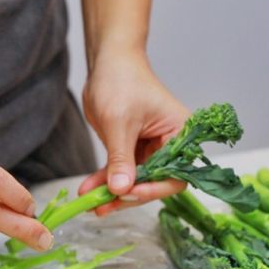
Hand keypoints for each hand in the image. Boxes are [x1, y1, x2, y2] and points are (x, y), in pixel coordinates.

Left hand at [80, 49, 189, 214]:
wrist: (106, 63)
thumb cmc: (121, 82)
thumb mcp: (120, 123)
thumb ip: (121, 159)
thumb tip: (122, 190)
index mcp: (181, 134)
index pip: (175, 173)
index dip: (154, 188)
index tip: (129, 193)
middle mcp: (169, 144)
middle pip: (154, 181)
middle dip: (128, 195)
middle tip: (104, 205)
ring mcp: (149, 148)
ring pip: (134, 180)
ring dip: (113, 192)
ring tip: (92, 204)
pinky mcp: (130, 148)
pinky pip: (119, 171)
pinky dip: (104, 181)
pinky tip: (87, 190)